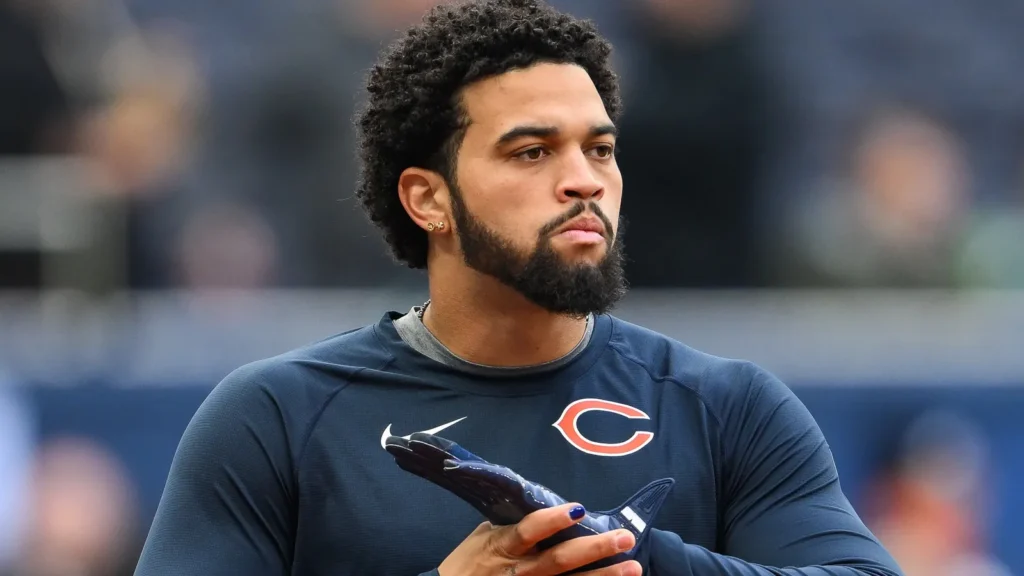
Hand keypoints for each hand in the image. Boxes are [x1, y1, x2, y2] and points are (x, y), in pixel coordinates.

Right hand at [385, 433, 673, 572]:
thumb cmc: (469, 562)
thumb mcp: (484, 535)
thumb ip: (512, 521)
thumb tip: (545, 500)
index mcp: (502, 546)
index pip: (529, 531)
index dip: (553, 521)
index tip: (578, 509)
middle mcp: (519, 571)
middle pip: (560, 560)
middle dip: (594, 550)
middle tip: (624, 538)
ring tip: (633, 567)